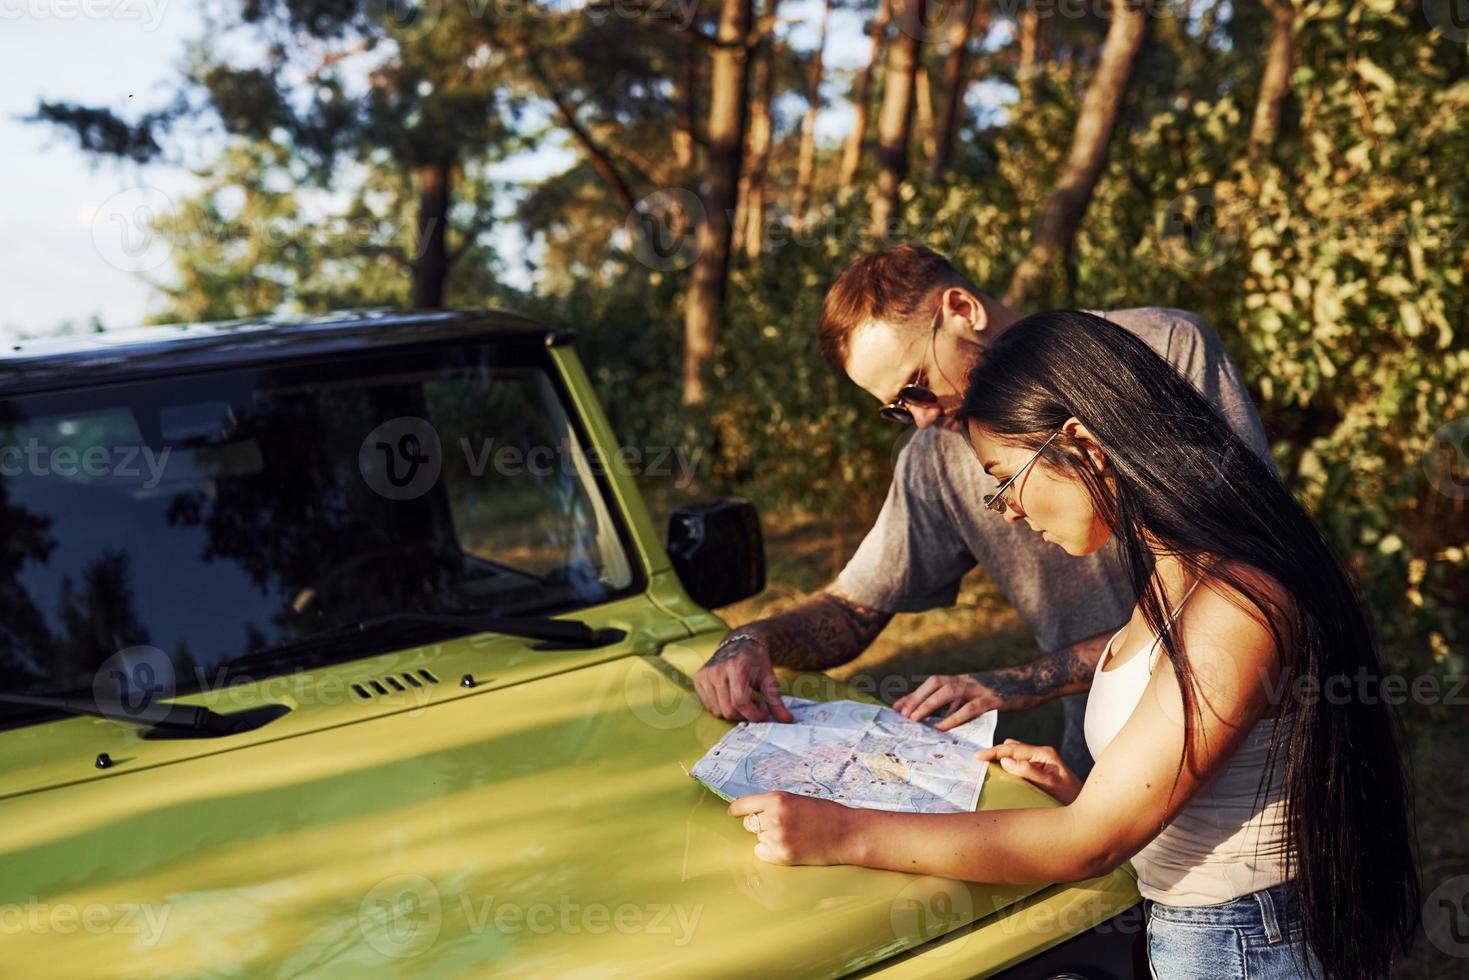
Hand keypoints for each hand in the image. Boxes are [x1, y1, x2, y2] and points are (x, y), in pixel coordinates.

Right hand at [694, 631, 793, 722]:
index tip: (764, 714)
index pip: (740, 701)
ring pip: (717, 711)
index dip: (754, 714)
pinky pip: (708, 706)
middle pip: (728, 709)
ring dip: (732, 712)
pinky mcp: (698, 679)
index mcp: (736, 666)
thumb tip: (787, 720)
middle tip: (755, 706)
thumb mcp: (768, 677)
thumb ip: (775, 700)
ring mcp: (705, 674)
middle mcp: (717, 670)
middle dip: (744, 715)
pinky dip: (720, 707)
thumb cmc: (756, 661)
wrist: (739, 643)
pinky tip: (730, 697)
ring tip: (743, 700)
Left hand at [728, 791, 854, 865]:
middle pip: (749, 823)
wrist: (847, 833)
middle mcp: (773, 818)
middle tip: (779, 825)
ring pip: (758, 838)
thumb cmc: (825, 814)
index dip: (736, 810)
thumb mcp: (797, 800)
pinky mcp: (783, 856)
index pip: (743, 805)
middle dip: (758, 824)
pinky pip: (763, 853)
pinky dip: (771, 852)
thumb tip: (751, 812)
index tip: (732, 813)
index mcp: (777, 799)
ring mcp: (777, 838)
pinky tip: (790, 846)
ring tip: (792, 835)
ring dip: (768, 837)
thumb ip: (774, 805)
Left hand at [892, 673, 999, 729]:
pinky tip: (942, 727)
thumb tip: (940, 717)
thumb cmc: (1005, 692)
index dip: (914, 694)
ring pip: (948, 692)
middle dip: (916, 698)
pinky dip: (954, 716)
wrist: (1033, 681)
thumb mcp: (979, 694)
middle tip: (902, 714)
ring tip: (915, 719)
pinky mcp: (993, 698)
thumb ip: (960, 702)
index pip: (933, 684)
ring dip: (929, 705)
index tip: (897, 707)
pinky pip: (970, 707)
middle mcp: (967, 680)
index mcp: (962, 679)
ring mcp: (979, 688)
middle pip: (935, 684)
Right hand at [975, 739, 1082, 804]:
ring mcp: (1040, 760)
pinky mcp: (1038, 768)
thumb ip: (1029, 772)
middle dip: (994, 752)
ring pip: (1013, 753)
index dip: (994, 752)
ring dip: (1000, 757)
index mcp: (1044, 754)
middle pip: (1011, 747)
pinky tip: (998, 768)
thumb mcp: (1050, 785)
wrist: (1088, 808)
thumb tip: (1005, 760)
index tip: (976, 756)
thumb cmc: (1071, 797)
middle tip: (975, 759)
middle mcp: (1041, 754)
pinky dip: (1006, 763)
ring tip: (983, 762)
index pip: (1013, 748)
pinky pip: (1017, 761)